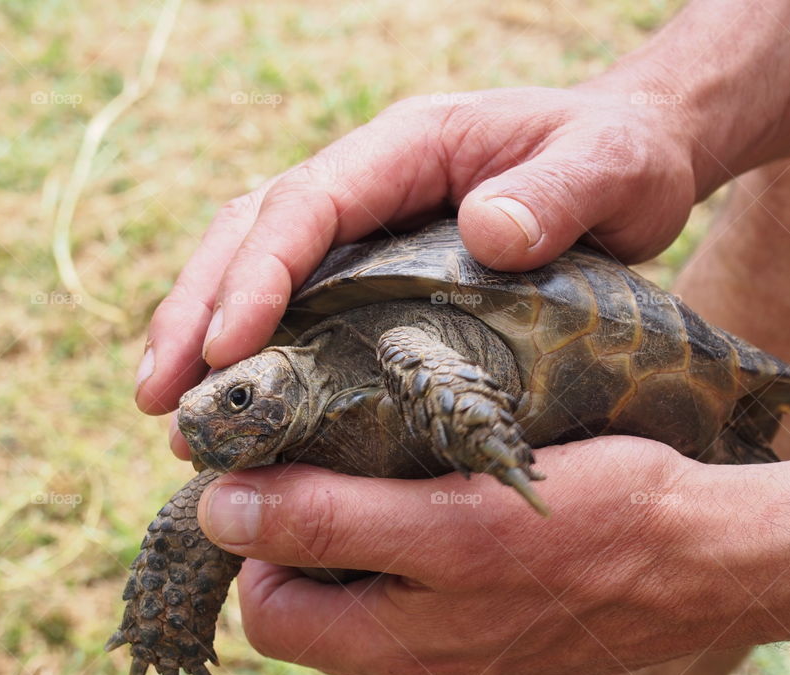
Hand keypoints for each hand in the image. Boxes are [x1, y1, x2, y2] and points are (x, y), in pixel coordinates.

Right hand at [135, 83, 698, 417]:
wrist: (632, 157)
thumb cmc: (621, 157)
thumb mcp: (611, 167)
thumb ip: (559, 191)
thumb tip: (485, 230)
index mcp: (410, 147)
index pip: (309, 204)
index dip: (259, 274)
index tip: (226, 349)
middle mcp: (372, 179)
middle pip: (254, 232)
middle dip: (197, 312)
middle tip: (157, 400)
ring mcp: (369, 221)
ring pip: (259, 264)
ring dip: (204, 333)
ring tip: (169, 412)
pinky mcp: (377, 263)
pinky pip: (298, 296)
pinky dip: (256, 345)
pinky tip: (241, 400)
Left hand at [195, 437, 728, 674]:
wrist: (714, 556)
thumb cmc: (596, 529)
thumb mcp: (452, 524)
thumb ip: (332, 524)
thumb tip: (221, 511)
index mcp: (396, 645)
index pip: (270, 610)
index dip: (257, 541)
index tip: (277, 469)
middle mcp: (423, 653)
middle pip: (316, 596)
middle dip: (306, 525)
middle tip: (332, 450)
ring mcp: (468, 637)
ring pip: (374, 582)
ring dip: (364, 520)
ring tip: (389, 455)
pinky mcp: (506, 610)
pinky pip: (432, 577)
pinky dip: (419, 528)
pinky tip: (447, 480)